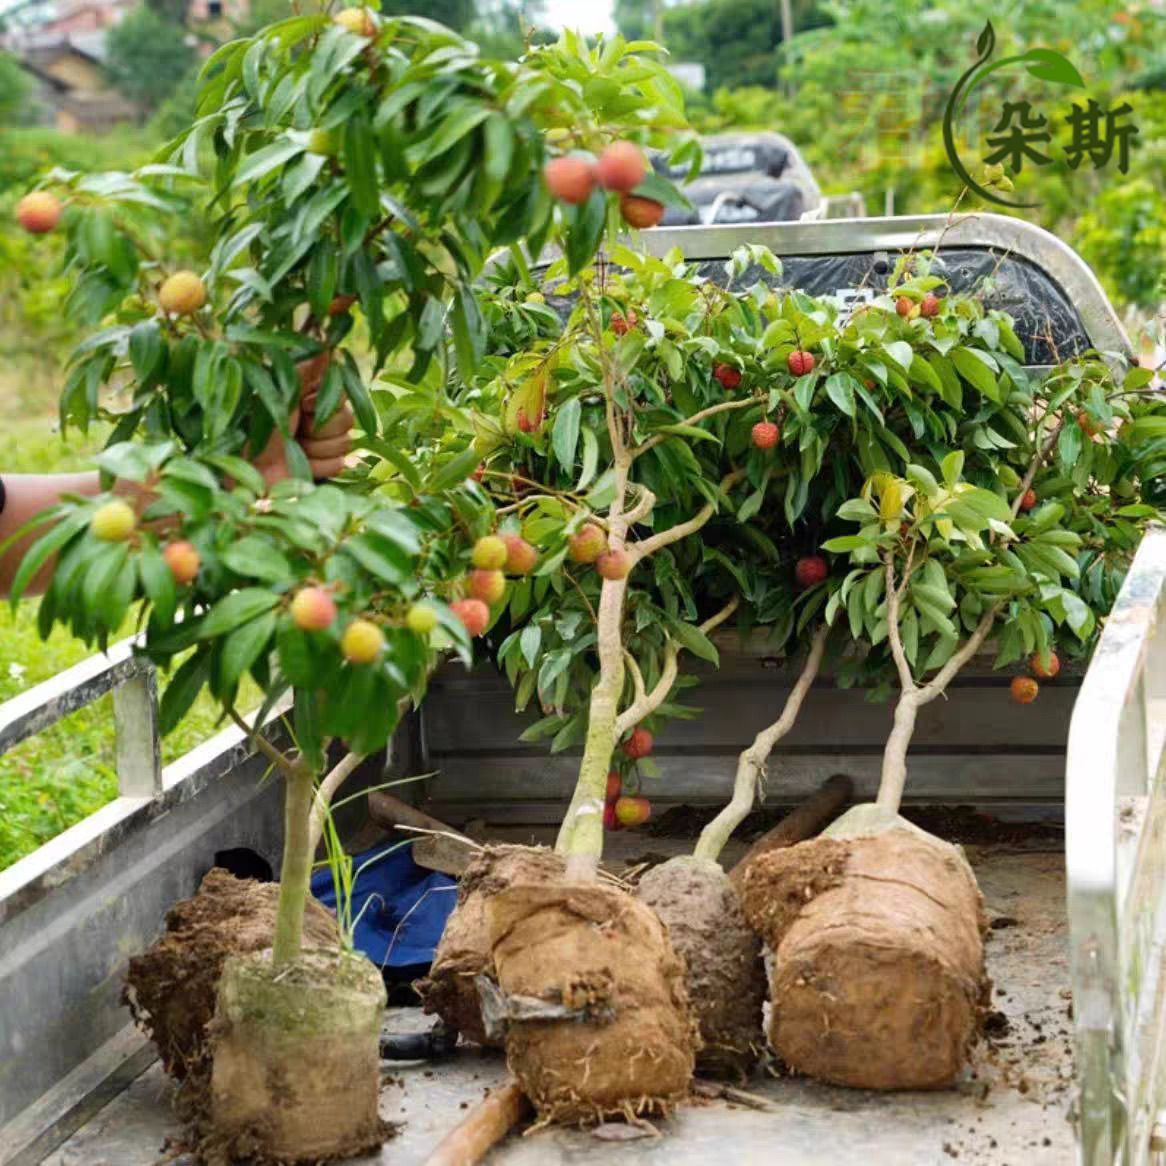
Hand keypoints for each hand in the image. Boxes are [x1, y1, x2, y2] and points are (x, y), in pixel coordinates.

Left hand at [253, 353, 354, 485]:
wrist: (249, 470)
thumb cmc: (257, 429)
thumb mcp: (279, 394)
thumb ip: (305, 371)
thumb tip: (327, 346)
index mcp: (309, 396)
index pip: (342, 393)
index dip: (326, 402)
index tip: (304, 405)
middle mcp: (319, 417)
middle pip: (348, 419)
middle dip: (320, 428)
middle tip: (295, 430)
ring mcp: (324, 443)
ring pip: (346, 443)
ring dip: (316, 448)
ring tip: (294, 449)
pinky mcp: (326, 466)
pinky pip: (340, 464)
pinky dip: (318, 466)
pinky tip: (300, 465)